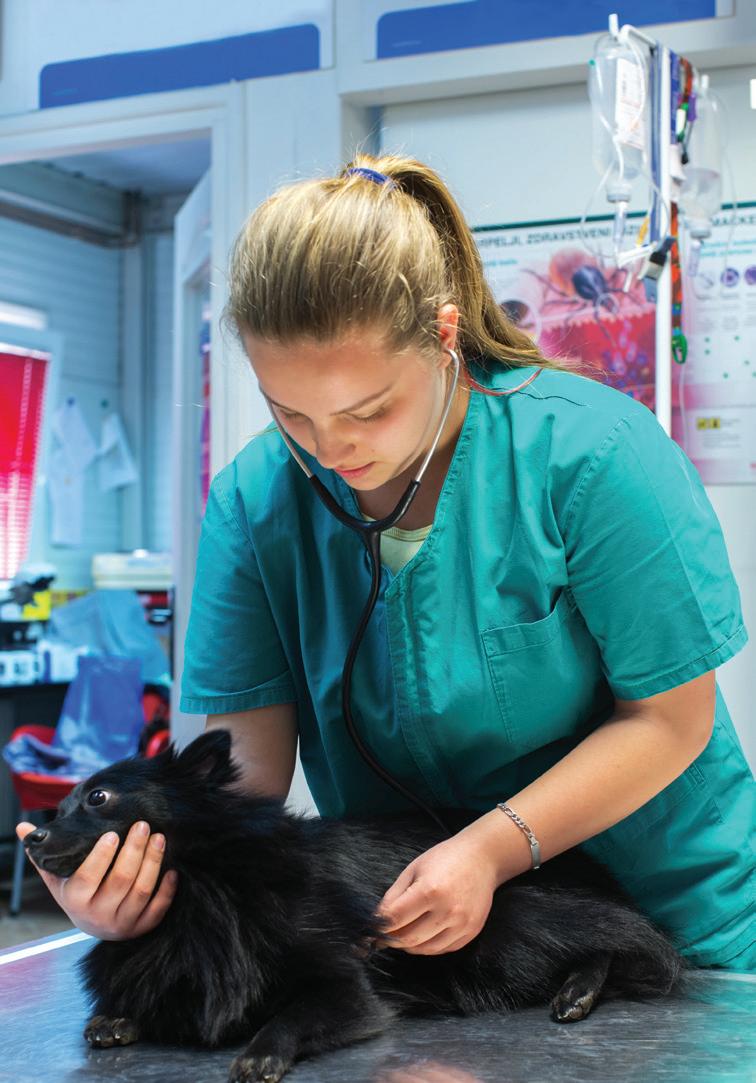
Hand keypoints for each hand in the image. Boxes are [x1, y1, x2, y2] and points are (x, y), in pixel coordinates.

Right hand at [15, 820, 178, 939]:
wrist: (94, 925)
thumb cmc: (77, 893)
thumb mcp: (58, 878)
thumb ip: (43, 855)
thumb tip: (23, 830)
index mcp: (75, 900)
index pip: (88, 877)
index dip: (101, 856)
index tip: (112, 832)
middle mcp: (98, 916)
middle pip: (120, 880)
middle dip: (134, 850)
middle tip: (143, 825)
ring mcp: (122, 924)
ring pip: (142, 891)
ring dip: (153, 863)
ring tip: (159, 838)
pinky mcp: (142, 927)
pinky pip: (158, 909)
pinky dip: (167, 889)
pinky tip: (172, 868)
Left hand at [374, 833, 497, 954]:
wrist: (482, 858)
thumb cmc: (444, 859)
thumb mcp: (414, 869)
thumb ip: (394, 895)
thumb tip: (378, 919)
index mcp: (429, 890)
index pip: (395, 919)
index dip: (379, 926)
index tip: (370, 929)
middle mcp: (447, 910)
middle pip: (409, 938)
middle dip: (391, 939)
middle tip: (383, 936)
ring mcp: (462, 924)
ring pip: (425, 949)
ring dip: (409, 945)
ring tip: (402, 934)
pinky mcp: (471, 931)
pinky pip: (443, 949)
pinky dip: (428, 946)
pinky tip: (423, 934)